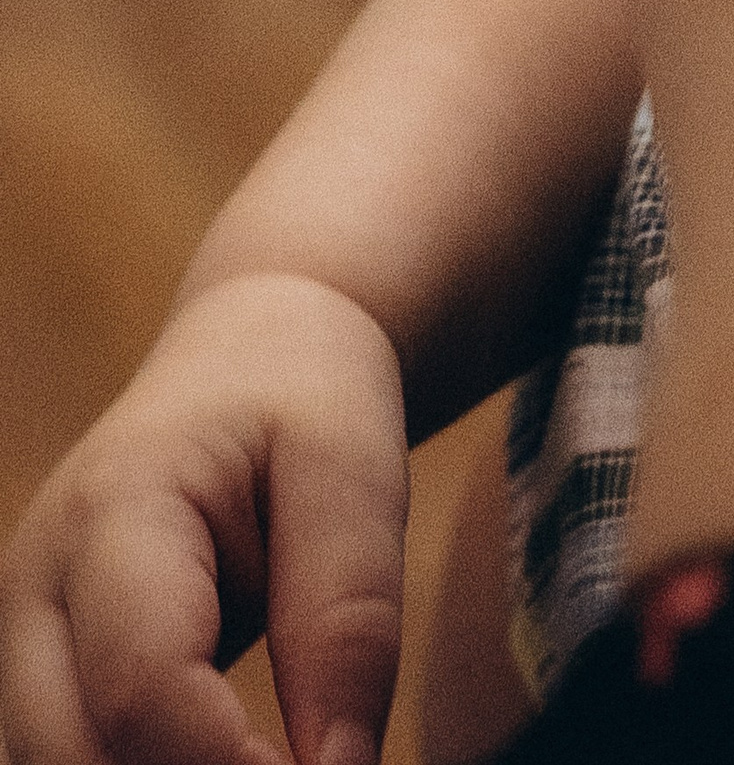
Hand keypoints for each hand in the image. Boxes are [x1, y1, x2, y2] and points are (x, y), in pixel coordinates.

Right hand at [0, 273, 406, 764]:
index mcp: (113, 509)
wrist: (248, 352)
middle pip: (73, 756)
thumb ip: (349, 621)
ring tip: (270, 759)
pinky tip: (229, 760)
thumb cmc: (305, 398)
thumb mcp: (357, 472)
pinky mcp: (41, 676)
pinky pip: (69, 762)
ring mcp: (24, 638)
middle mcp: (39, 585)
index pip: (142, 686)